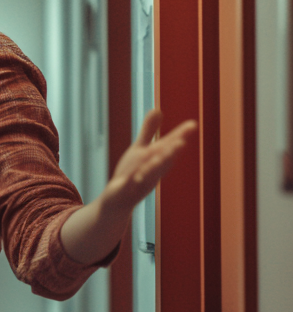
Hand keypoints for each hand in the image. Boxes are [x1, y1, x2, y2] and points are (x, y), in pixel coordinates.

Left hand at [61, 108, 197, 264]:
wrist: (117, 201)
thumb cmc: (132, 174)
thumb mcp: (139, 149)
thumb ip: (149, 131)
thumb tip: (158, 109)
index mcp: (157, 160)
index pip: (169, 146)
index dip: (180, 136)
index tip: (193, 124)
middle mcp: (152, 171)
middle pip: (163, 160)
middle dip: (172, 151)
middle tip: (181, 140)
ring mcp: (140, 182)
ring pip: (149, 173)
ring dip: (155, 165)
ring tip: (159, 155)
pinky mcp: (124, 190)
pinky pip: (129, 185)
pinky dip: (133, 180)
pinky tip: (136, 175)